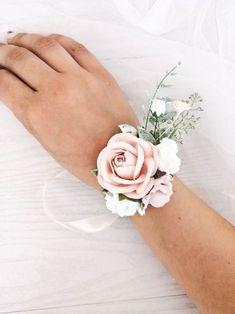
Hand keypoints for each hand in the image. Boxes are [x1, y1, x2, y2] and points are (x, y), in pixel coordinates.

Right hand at [0, 33, 137, 187]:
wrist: (118, 157)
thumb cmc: (84, 158)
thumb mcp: (46, 141)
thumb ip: (29, 113)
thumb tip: (16, 91)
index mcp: (38, 114)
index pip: (5, 83)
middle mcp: (56, 91)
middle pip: (20, 58)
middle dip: (4, 53)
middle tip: (1, 53)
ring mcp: (80, 79)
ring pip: (45, 45)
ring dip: (27, 39)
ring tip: (19, 40)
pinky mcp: (100, 74)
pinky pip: (75, 47)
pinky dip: (57, 39)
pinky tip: (49, 41)